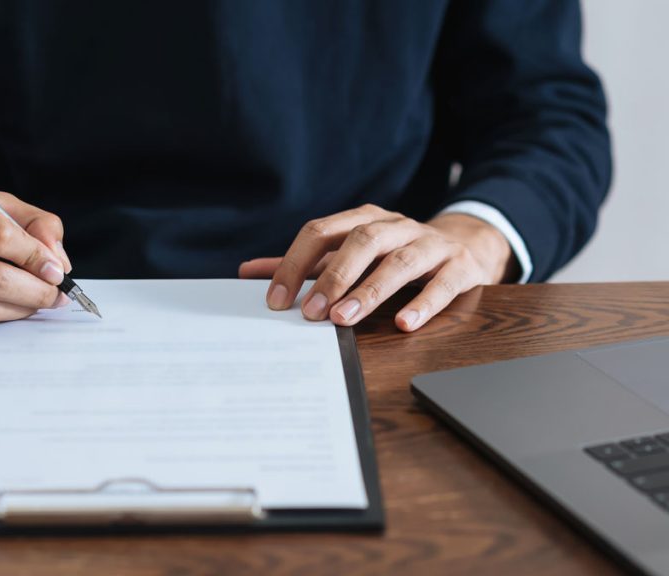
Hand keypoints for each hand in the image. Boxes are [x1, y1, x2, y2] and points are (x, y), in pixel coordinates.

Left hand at [238, 204, 515, 330]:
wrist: (464, 246)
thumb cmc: (393, 254)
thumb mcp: (348, 255)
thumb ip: (305, 265)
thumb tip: (250, 272)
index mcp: (363, 220)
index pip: (321, 232)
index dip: (295, 263)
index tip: (276, 300)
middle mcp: (396, 227)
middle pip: (361, 241)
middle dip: (333, 277)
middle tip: (311, 313)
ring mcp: (430, 244)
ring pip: (400, 263)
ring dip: (370, 291)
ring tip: (346, 318)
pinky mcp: (461, 266)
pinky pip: (443, 283)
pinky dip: (424, 303)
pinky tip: (405, 323)